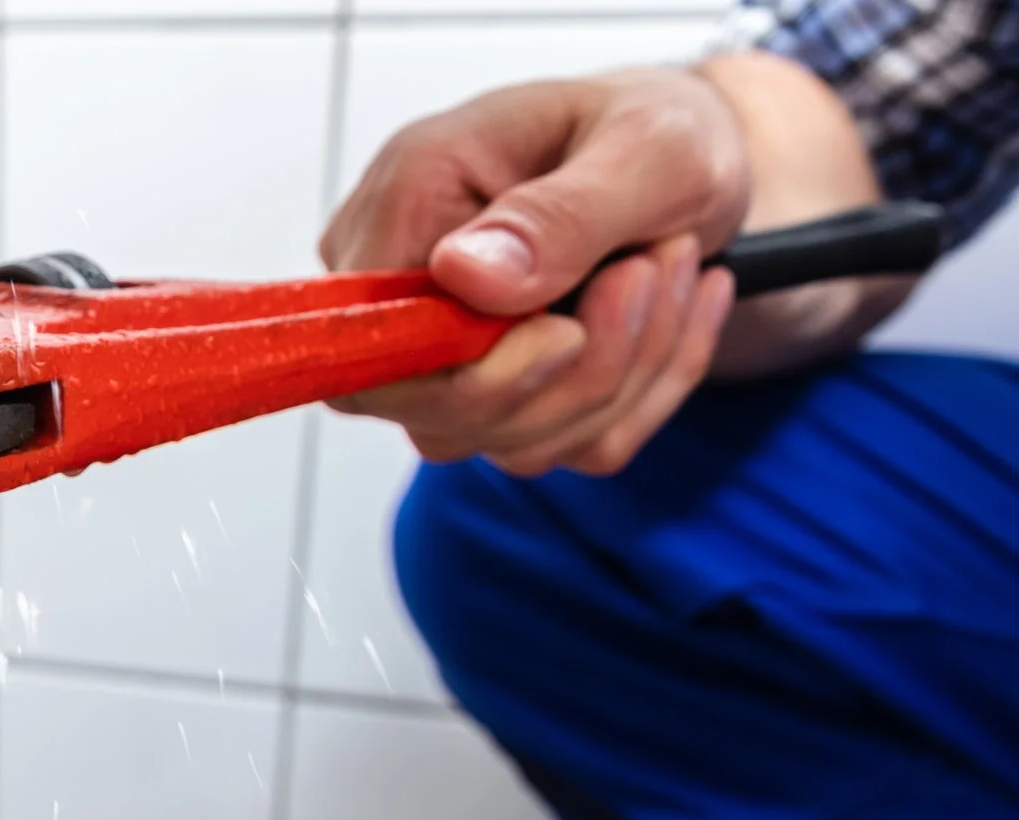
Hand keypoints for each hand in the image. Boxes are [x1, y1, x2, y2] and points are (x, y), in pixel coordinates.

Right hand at [319, 67, 748, 476]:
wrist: (695, 159)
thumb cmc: (661, 130)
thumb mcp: (649, 147)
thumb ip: (557, 214)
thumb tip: (461, 275)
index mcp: (407, 199)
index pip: (369, 342)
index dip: (466, 371)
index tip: (570, 328)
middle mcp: (402, 282)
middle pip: (437, 412)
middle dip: (578, 372)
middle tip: (660, 267)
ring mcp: (440, 346)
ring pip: (507, 440)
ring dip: (624, 375)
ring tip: (674, 269)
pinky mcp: (494, 388)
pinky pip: (560, 445)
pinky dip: (642, 394)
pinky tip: (672, 311)